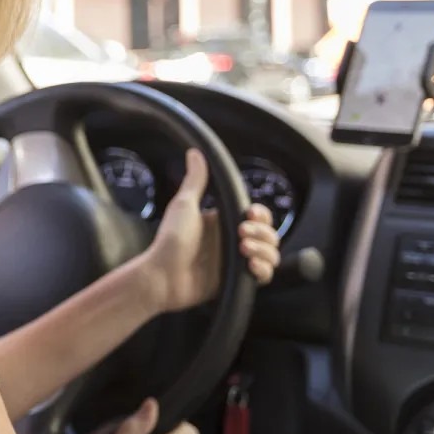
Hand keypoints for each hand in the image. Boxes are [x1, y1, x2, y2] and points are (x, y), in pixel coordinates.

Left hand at [137, 149, 280, 313]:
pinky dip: (264, 271)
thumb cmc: (170, 240)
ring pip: (271, 254)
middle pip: (269, 234)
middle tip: (243, 233)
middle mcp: (232, 241)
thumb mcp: (184, 206)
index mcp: (223, 222)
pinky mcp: (237, 281)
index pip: (257, 215)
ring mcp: (236, 262)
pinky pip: (263, 277)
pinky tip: (252, 266)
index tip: (251, 214)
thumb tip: (195, 152)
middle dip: (264, 232)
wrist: (162, 276)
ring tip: (245, 249)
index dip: (261, 214)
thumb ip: (195, 180)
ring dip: (265, 250)